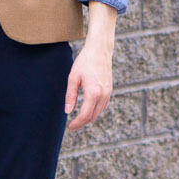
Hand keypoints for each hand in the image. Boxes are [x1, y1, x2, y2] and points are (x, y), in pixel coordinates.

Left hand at [64, 0, 116, 130]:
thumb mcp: (73, 78)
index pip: (85, 114)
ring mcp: (108, 92)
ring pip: (99, 112)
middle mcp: (103, 94)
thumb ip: (70, 96)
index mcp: (93, 92)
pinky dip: (95, 111)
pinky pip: (103, 106)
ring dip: (89, 118)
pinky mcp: (110, 90)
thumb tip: (68, 111)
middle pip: (93, 116)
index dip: (77, 123)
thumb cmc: (84, 62)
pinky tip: (88, 111)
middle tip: (73, 127)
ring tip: (79, 121)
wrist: (100, 50)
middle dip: (82, 123)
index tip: (70, 127)